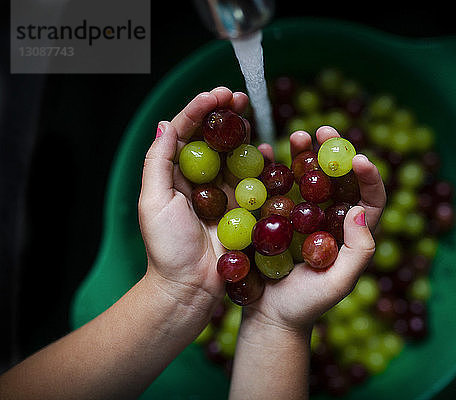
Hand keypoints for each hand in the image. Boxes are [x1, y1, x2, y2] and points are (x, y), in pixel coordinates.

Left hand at [138, 87, 248, 310]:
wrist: (190, 287)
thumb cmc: (166, 247)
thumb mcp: (154, 201)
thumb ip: (158, 162)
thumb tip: (166, 124)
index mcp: (174, 174)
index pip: (186, 132)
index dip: (200, 110)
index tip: (217, 95)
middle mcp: (199, 178)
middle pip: (213, 137)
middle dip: (225, 114)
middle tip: (239, 97)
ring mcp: (223, 192)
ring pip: (235, 153)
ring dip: (244, 131)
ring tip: (252, 115)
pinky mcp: (243, 207)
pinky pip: (254, 179)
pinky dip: (262, 162)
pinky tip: (269, 149)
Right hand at [243, 126, 386, 333]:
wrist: (268, 316)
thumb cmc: (306, 305)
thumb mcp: (339, 283)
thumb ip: (358, 251)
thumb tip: (360, 210)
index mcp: (352, 233)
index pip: (370, 198)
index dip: (369, 176)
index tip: (357, 158)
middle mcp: (330, 218)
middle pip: (338, 178)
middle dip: (334, 151)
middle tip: (324, 130)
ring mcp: (302, 215)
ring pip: (309, 176)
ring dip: (305, 152)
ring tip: (298, 135)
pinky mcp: (276, 215)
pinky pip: (279, 186)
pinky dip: (274, 167)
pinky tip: (266, 150)